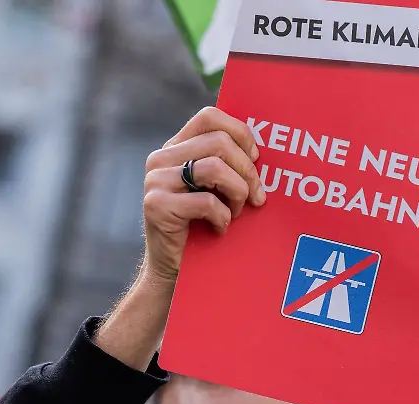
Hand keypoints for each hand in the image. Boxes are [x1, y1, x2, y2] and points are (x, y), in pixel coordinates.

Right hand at [94, 107, 264, 370]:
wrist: (173, 271)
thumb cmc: (202, 228)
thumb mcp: (215, 190)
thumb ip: (227, 165)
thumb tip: (263, 151)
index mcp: (176, 147)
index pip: (209, 117)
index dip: (240, 133)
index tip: (256, 159)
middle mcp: (161, 158)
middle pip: (218, 143)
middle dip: (248, 171)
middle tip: (257, 198)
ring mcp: (155, 181)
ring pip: (213, 168)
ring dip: (237, 193)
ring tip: (236, 212)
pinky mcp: (156, 206)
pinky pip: (206, 202)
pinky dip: (223, 218)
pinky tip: (221, 229)